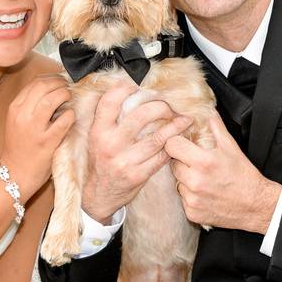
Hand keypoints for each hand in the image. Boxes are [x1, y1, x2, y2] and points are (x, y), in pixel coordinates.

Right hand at [1, 74, 74, 196]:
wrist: (15, 173)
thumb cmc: (20, 146)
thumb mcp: (18, 120)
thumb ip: (30, 104)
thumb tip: (52, 86)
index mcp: (15, 108)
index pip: (34, 83)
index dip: (51, 78)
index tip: (60, 80)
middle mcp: (22, 115)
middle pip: (43, 86)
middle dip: (60, 83)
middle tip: (68, 87)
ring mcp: (34, 128)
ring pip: (52, 99)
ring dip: (65, 95)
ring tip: (69, 98)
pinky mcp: (47, 141)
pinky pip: (64, 120)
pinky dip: (70, 114)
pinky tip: (70, 116)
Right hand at [82, 84, 193, 223]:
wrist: (99, 195)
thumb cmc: (101, 162)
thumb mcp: (96, 138)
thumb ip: (108, 118)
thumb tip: (127, 91)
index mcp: (98, 131)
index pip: (110, 101)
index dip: (126, 88)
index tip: (139, 86)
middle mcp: (110, 144)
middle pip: (141, 115)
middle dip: (161, 107)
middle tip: (169, 106)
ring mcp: (125, 161)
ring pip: (157, 137)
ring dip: (175, 126)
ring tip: (185, 120)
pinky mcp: (138, 175)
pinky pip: (162, 156)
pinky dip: (172, 146)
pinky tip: (179, 140)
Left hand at [167, 112, 280, 231]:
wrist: (255, 205)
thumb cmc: (244, 175)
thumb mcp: (232, 147)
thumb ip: (216, 127)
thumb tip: (207, 112)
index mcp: (204, 162)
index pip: (172, 145)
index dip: (176, 142)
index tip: (182, 144)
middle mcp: (195, 181)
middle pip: (173, 164)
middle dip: (182, 161)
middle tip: (197, 163)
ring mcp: (192, 199)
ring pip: (177, 183)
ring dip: (185, 179)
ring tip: (203, 179)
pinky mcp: (192, 212)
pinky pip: (183, 199)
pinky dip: (190, 196)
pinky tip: (205, 193)